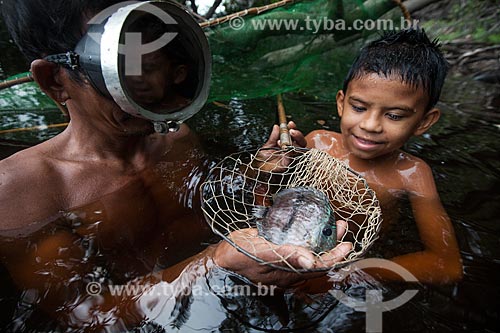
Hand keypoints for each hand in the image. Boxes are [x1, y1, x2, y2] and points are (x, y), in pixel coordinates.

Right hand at [213, 220, 351, 287]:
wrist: (222, 257)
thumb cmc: (240, 256)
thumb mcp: (264, 254)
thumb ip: (287, 255)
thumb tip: (310, 260)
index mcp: (289, 273)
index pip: (319, 267)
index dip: (335, 257)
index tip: (347, 245)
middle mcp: (289, 268)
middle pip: (317, 258)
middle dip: (332, 244)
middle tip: (340, 226)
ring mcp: (283, 260)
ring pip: (309, 251)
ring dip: (321, 238)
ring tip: (331, 223)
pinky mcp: (277, 250)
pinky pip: (297, 245)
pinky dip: (307, 235)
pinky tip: (309, 225)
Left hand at [253, 121, 306, 172]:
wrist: (257, 172)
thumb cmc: (262, 161)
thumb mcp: (267, 146)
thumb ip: (273, 137)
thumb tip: (277, 126)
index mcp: (287, 147)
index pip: (294, 137)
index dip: (294, 129)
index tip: (290, 123)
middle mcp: (291, 152)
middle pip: (301, 142)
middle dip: (298, 134)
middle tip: (291, 129)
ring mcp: (291, 158)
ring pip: (301, 148)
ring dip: (297, 139)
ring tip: (290, 134)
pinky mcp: (289, 164)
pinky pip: (293, 155)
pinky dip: (289, 149)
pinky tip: (282, 146)